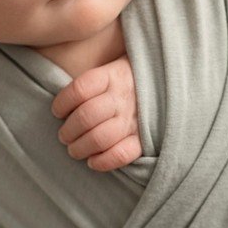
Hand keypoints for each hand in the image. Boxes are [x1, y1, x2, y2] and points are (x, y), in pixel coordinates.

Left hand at [50, 55, 142, 171]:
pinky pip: (121, 155)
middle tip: (64, 136)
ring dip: (80, 148)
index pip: (79, 89)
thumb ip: (92, 81)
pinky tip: (92, 161)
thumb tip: (63, 103)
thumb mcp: (113, 66)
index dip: (62, 103)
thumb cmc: (131, 78)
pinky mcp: (145, 139)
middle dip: (68, 131)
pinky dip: (102, 162)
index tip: (57, 111)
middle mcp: (123, 97)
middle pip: (86, 116)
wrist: (171, 84)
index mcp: (113, 75)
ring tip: (74, 149)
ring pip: (99, 138)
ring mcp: (135, 119)